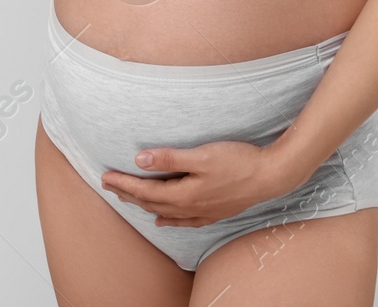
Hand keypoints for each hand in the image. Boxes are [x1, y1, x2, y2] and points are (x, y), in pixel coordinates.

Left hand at [100, 139, 302, 226]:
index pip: (145, 190)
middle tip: (108, 186)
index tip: (105, 177)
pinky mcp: (216, 211)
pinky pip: (185, 220)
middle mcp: (191, 207)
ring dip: (145, 205)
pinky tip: (164, 221)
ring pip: (166, 212)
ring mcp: (204, 211)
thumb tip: (140, 160)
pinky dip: (170, 220)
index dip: (124, 184)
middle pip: (152, 203)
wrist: (272, 175)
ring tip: (128, 200)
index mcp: (185, 194)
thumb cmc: (238, 161)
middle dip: (128, 194)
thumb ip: (170, 159)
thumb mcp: (201, 155)